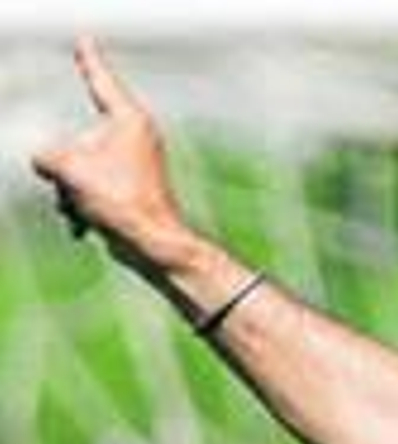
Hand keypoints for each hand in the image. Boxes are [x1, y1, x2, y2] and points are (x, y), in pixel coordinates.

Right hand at [31, 36, 191, 274]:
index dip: (89, 61)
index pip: (101, 82)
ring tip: (86, 206)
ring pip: (84, 166)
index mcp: (129, 120)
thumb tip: (45, 161)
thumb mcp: (70, 170)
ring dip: (72, 189)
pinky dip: (84, 203)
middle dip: (67, 166)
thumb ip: (47, 155)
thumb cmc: (126, 205)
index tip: (84, 42)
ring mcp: (135, 165)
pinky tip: (85, 222)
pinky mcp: (132, 189)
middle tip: (75, 183)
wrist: (154, 248)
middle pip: (79, 138)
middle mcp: (136, 138)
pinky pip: (95, 187)